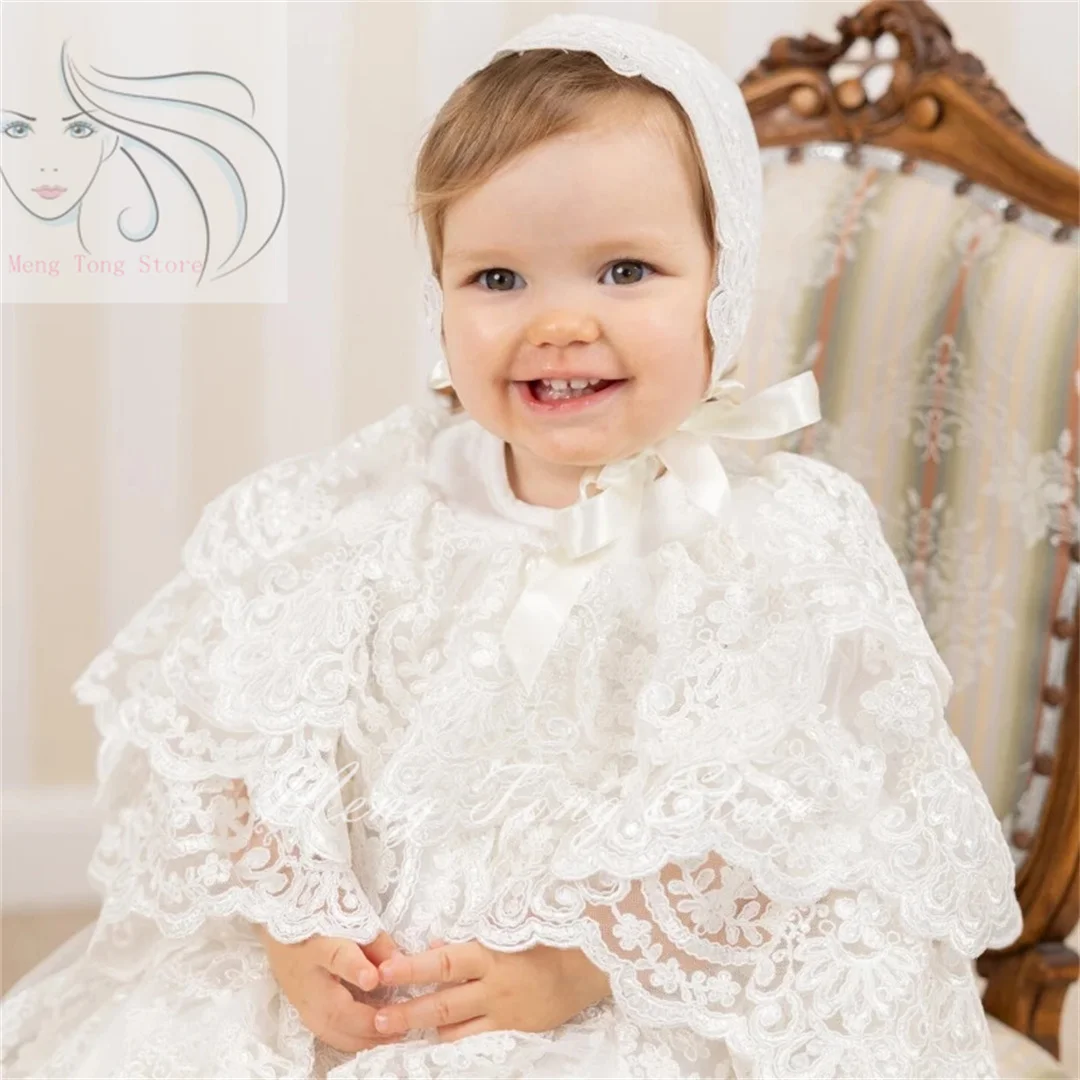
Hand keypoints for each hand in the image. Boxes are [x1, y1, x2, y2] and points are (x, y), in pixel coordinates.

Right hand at [255, 925, 406, 1053]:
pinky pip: (326, 1033)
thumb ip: (376, 943)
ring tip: (393, 1036)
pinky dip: (352, 1040)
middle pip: (333, 1008)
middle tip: (398, 1024)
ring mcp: (301, 998)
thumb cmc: (321, 917)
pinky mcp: (302, 1011)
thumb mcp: (350, 919)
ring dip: (363, 1037)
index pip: (336, 957)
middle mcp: (306, 976)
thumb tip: (399, 964)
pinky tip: (374, 1039)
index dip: (355, 968)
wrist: (280, 925)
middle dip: (367, 1020)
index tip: (373, 978)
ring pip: (330, 1029)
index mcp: (319, 944)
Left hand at [372, 936, 611, 1042]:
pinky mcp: (513, 1033)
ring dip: (425, 1031)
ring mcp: (503, 1015)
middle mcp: (493, 988)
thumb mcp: (508, 930)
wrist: (586, 966)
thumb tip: (433, 943)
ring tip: (395, 1035)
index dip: (414, 966)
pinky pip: (476, 1042)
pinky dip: (453, 1042)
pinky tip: (435, 1044)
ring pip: (455, 1029)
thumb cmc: (545, 939)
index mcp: (491, 955)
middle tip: (377, 1018)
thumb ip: (470, 938)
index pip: (445, 960)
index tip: (385, 969)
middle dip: (408, 1012)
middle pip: (443, 1003)